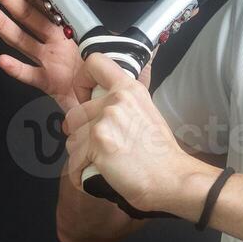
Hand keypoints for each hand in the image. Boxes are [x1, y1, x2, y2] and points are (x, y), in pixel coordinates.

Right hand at [0, 0, 155, 110]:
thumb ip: (138, 41)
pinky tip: (2, 59)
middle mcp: (55, 42)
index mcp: (70, 29)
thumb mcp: (130, 54)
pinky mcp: (47, 82)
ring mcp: (48, 61)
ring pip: (20, 39)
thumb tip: (158, 26)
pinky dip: (16, 68)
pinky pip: (29, 75)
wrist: (109, 107)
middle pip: (26, 13)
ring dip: (2, 23)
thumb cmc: (113, 78)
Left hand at [62, 53, 196, 212]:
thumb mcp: (147, 113)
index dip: (82, 81)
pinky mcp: (98, 144)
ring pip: (72, 139)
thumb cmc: (161, 154)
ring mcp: (105, 121)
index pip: (94, 62)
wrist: (171, 178)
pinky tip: (95, 176)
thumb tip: (97, 107)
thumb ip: (123, 104)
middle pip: (74, 113)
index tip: (85, 99)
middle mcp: (116, 100)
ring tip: (101, 165)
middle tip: (98, 148)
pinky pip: (74, 161)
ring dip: (81, 155)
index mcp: (129, 89)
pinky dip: (80, 173)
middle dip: (80, 135)